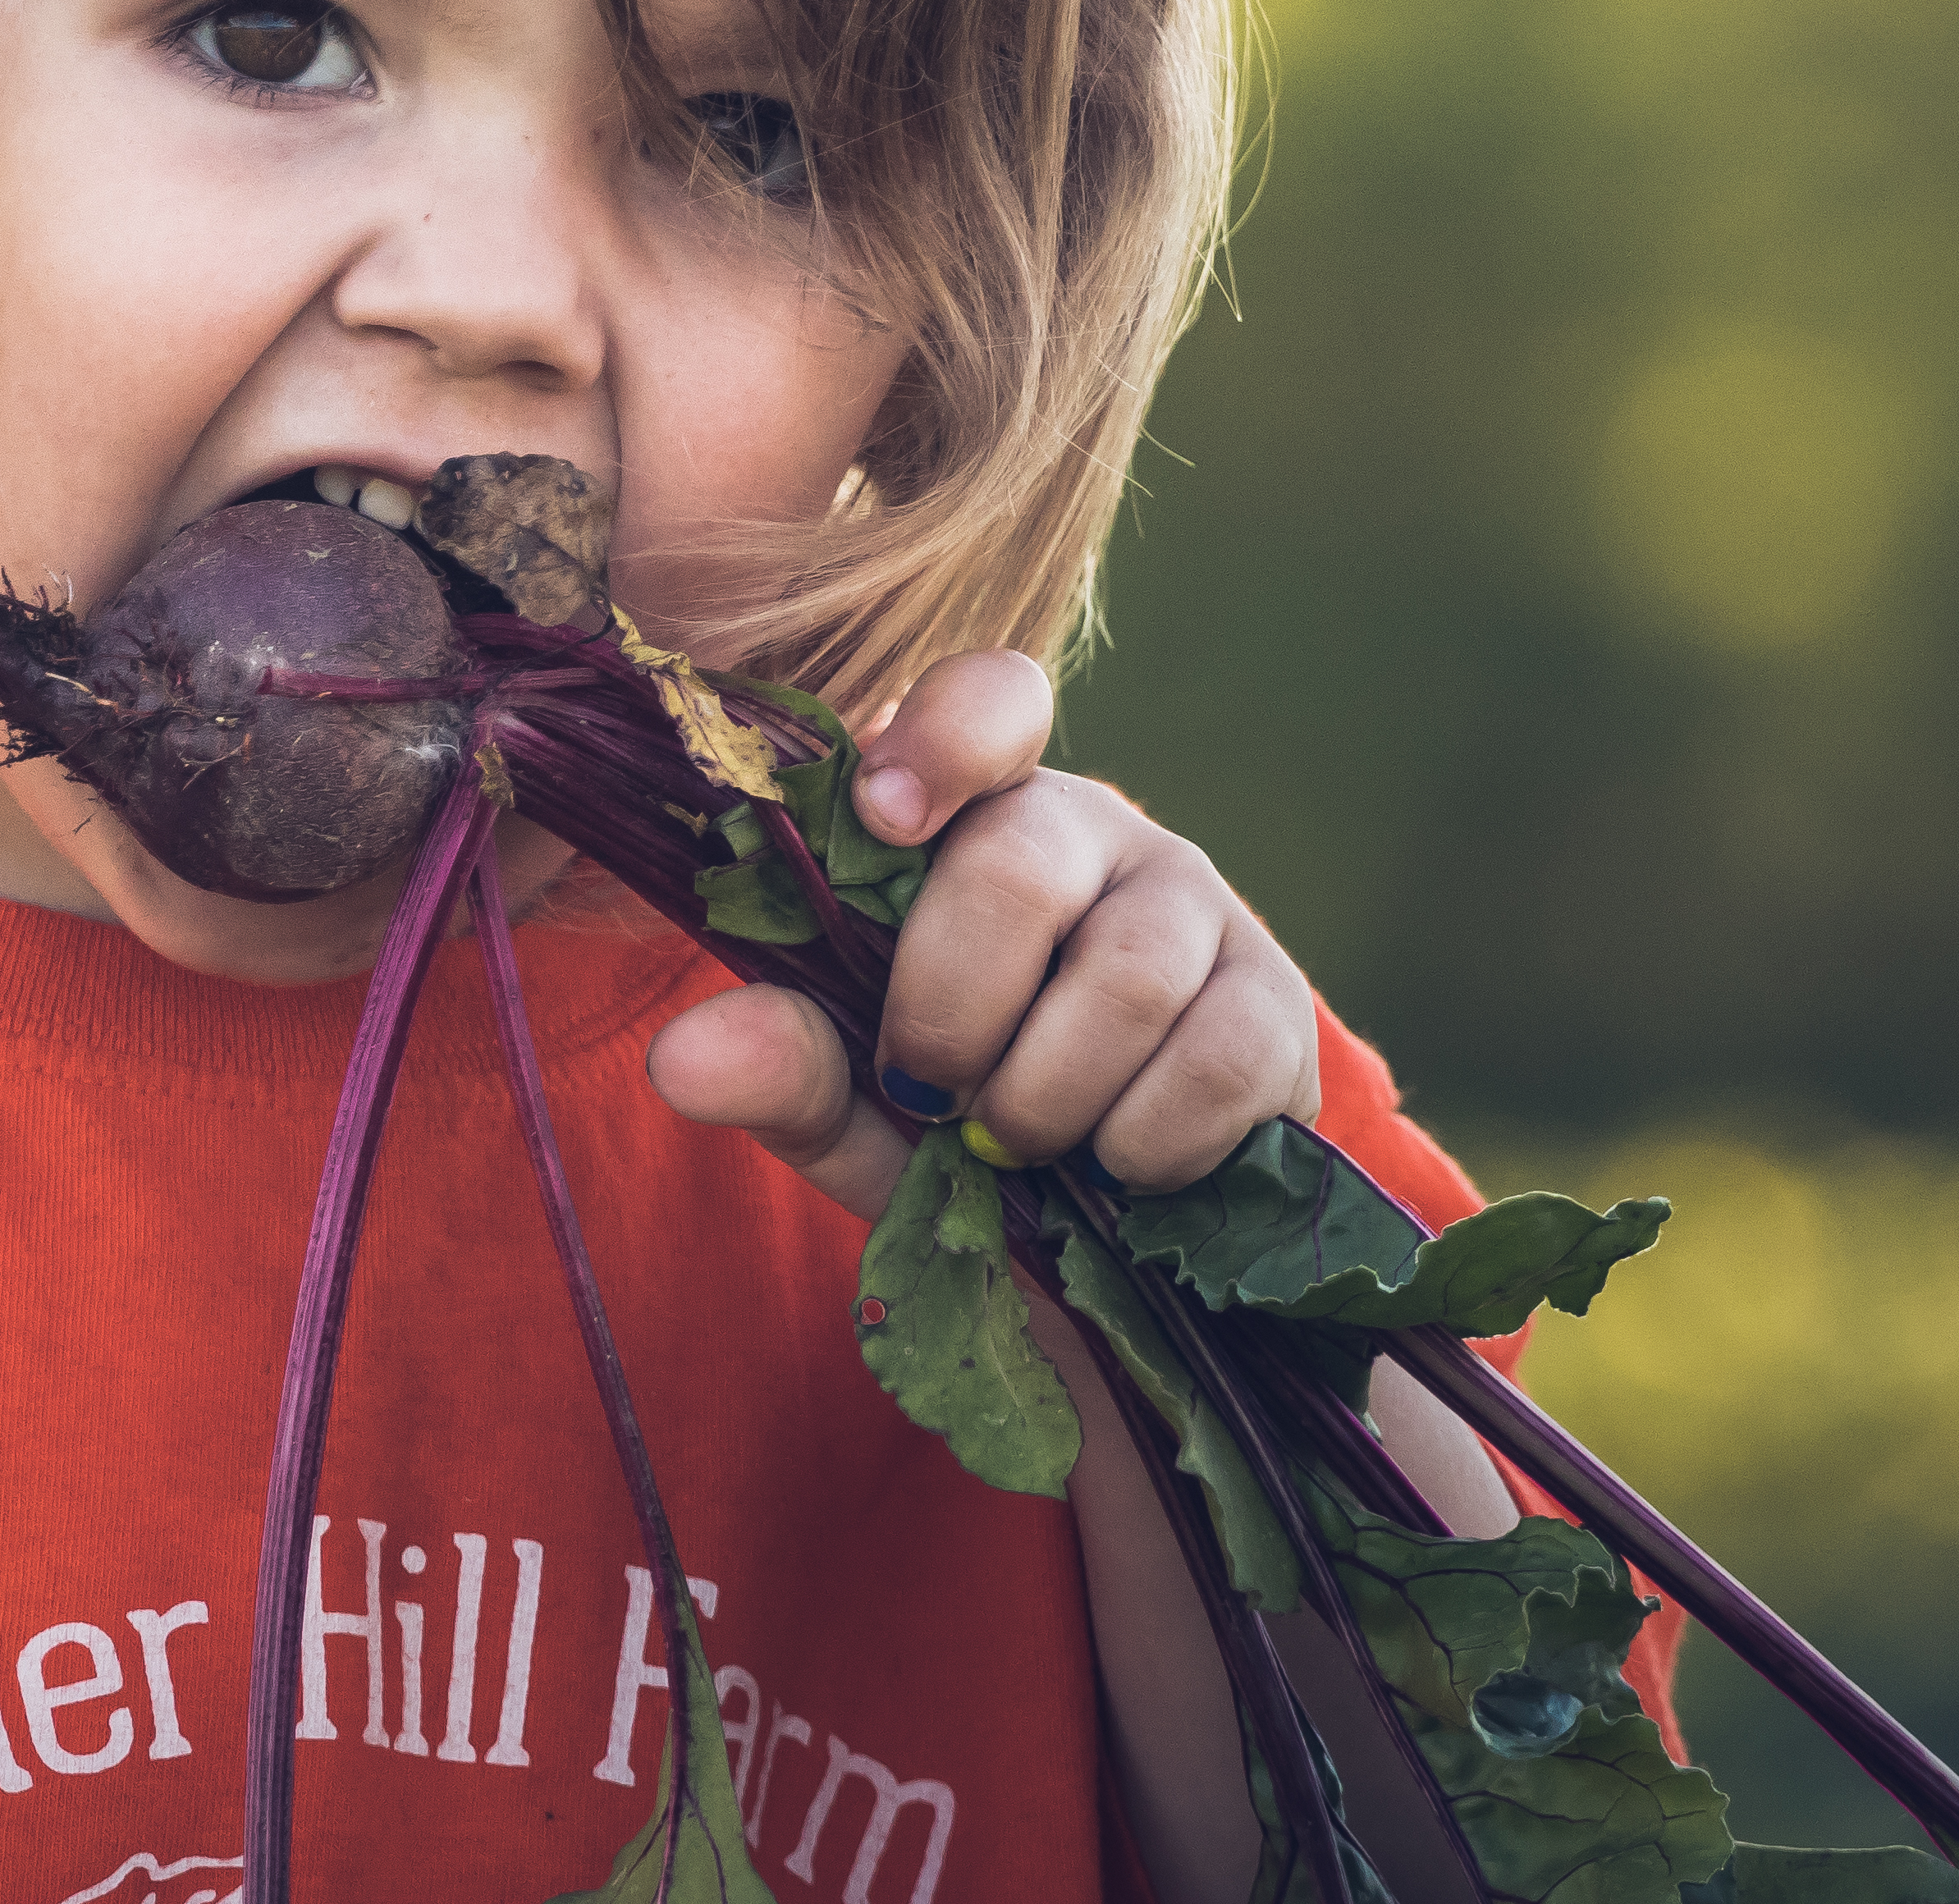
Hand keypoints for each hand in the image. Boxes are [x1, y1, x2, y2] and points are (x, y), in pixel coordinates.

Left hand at [639, 652, 1319, 1221]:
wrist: (1111, 1254)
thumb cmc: (961, 1135)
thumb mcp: (854, 1112)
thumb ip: (783, 1068)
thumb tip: (681, 1055)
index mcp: (973, 821)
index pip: (988, 705)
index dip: (944, 739)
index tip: (885, 816)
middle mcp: (1093, 833)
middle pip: (1020, 861)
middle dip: (953, 1009)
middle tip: (932, 1095)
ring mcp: (1198, 906)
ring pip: (1127, 971)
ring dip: (1048, 1096)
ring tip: (1022, 1145)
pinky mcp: (1277, 1003)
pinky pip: (1215, 1057)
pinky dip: (1144, 1141)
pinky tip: (1118, 1169)